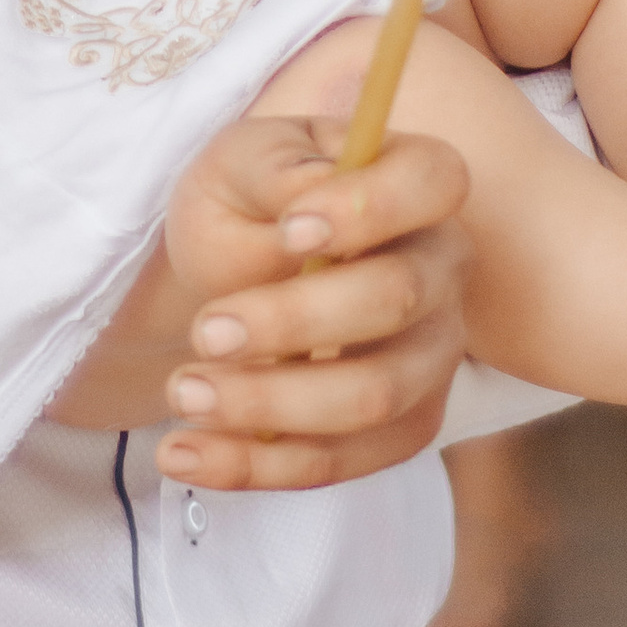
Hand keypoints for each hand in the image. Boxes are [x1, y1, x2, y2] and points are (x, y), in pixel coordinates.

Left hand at [48, 109, 470, 485]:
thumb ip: (275, 172)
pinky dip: (259, 465)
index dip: (372, 208)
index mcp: (418, 185)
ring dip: (272, 404)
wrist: (236, 265)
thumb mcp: (243, 162)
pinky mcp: (399, 426)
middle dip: (295, 322)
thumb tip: (302, 206)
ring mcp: (431, 356)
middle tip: (206, 330)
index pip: (432, 183)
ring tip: (185, 391)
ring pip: (375, 397)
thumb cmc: (252, 201)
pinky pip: (343, 461)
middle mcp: (442, 270)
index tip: (292, 230)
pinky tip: (184, 453)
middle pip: (398, 300)